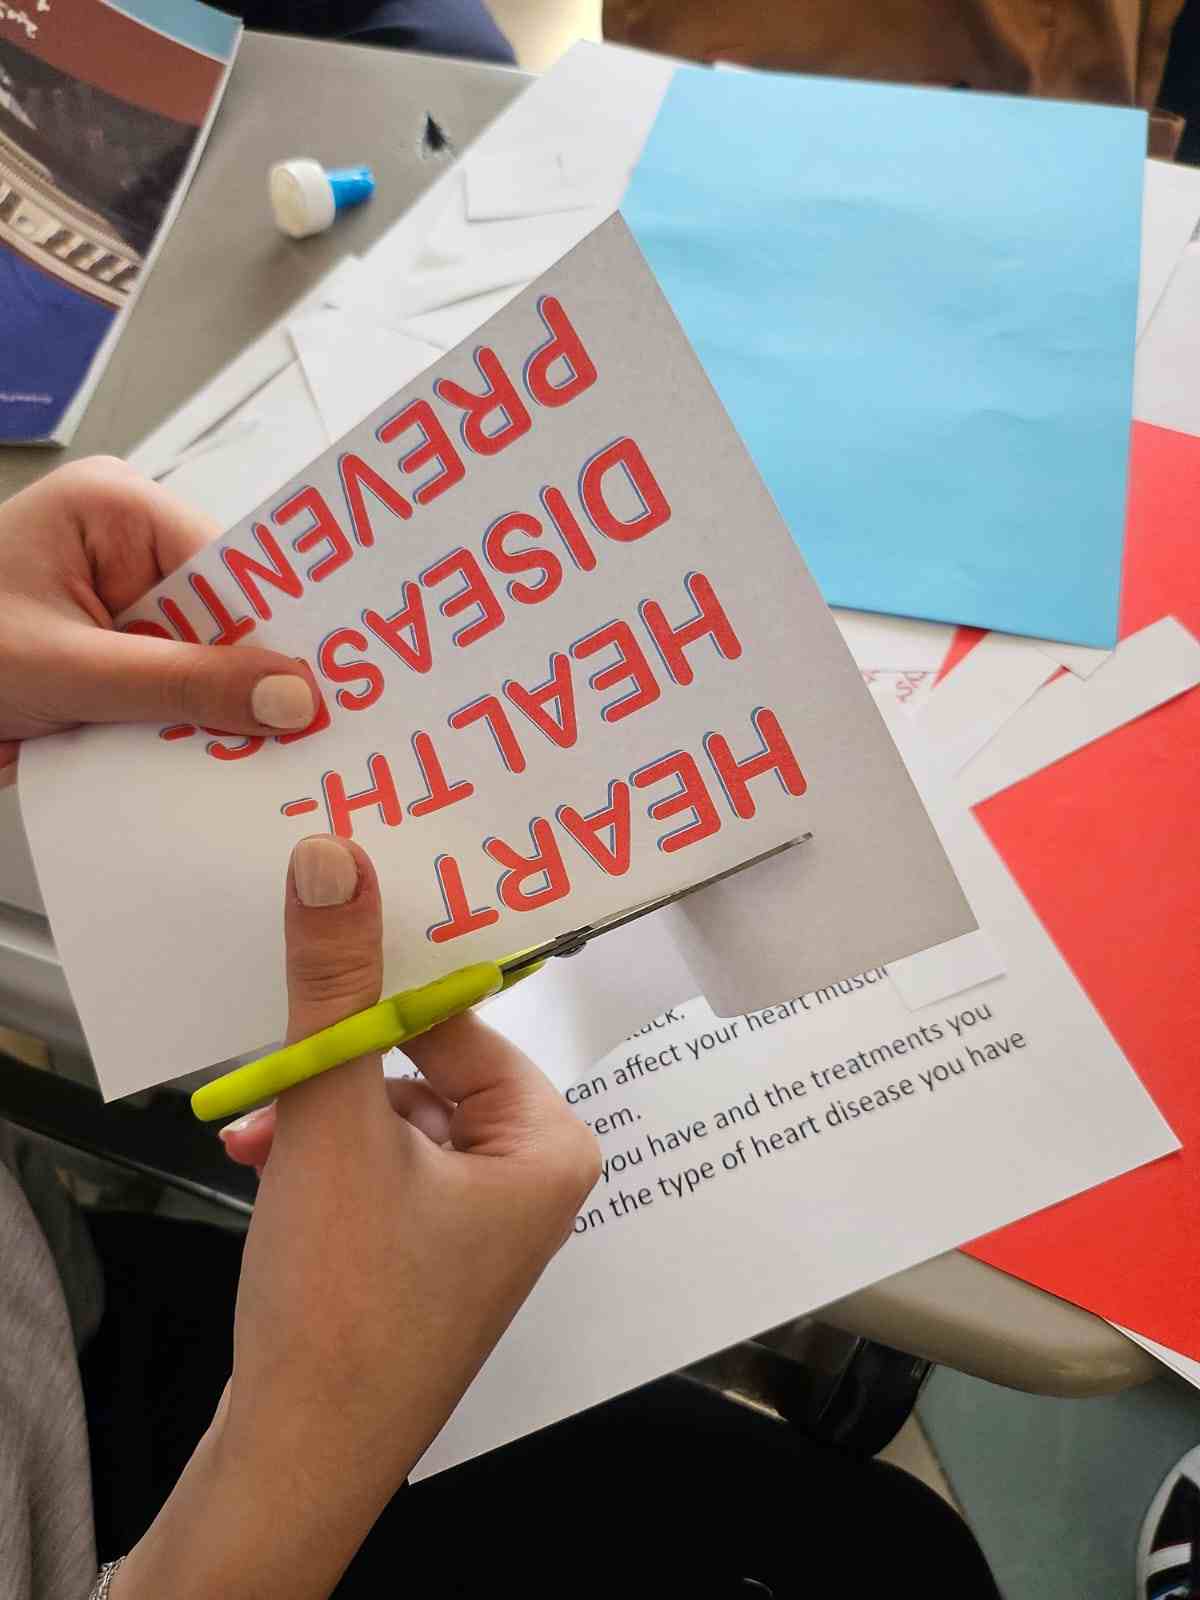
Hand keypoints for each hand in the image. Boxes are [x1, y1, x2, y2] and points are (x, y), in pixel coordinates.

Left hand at [0, 457, 315, 785]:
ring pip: (205, 659)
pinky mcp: (112, 653)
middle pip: (226, 616)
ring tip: (250, 755)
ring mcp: (118, 603)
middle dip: (248, 679)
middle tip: (300, 735)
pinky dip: (184, 727)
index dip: (278, 630)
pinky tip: (202, 757)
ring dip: (215, 711)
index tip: (325, 686)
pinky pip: (174, 687)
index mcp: (114, 507)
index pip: (230, 567)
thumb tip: (288, 694)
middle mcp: (123, 545)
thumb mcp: (65, 670)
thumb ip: (180, 684)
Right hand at [116, 836, 598, 1599]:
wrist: (298, 1461)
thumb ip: (334, 989)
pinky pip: (377, 1166)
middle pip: (424, 1067)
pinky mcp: (425, 1254)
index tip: (322, 940)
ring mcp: (479, 1224)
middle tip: (274, 1057)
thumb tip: (335, 859)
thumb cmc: (344, 1302)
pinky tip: (264, 1161)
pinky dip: (321, 1158)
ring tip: (257, 1132)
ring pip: (390, 1116)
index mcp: (549, 1143)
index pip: (463, 1021)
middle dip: (336, 1064)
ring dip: (317, 1112)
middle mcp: (527, 1178)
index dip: (384, 986)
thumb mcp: (333, 1123)